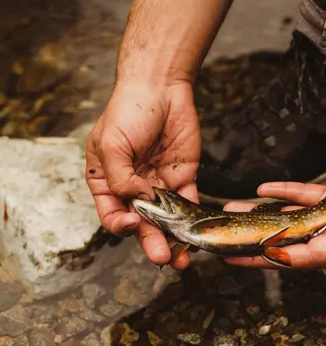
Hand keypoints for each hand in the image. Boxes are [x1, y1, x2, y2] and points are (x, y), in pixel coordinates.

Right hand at [85, 81, 200, 268]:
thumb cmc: (128, 111)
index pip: (111, 214)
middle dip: (150, 242)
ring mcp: (159, 184)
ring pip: (166, 219)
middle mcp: (133, 187)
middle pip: (141, 223)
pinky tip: (198, 235)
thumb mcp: (112, 144)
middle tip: (162, 258)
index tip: (132, 224)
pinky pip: (189, 202)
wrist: (160, 88)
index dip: (120, 225)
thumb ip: (120, 178)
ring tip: (182, 258)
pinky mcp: (184, 176)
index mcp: (107, 181)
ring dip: (173, 239)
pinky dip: (194, 219)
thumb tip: (139, 202)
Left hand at [223, 168, 325, 305]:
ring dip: (260, 213)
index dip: (258, 259)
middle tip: (220, 233)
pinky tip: (263, 189)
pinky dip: (284, 193)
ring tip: (232, 208)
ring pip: (286, 216)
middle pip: (279, 239)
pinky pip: (303, 196)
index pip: (287, 257)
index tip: (231, 257)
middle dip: (249, 237)